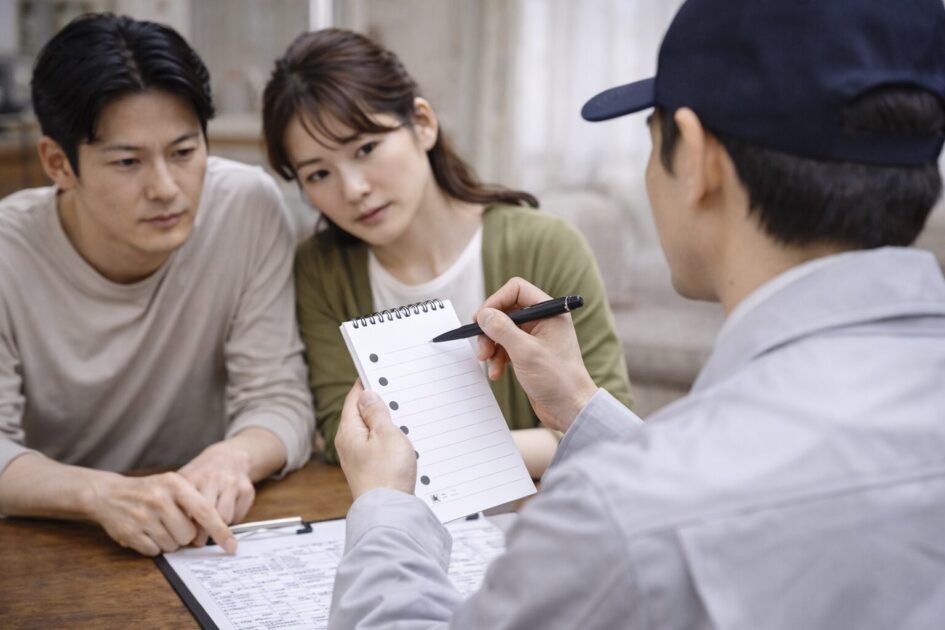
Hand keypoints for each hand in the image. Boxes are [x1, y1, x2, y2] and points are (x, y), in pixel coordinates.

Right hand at [88, 471, 236, 555]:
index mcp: (175, 484)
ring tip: (158, 526)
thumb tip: (218, 528)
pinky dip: (153, 546)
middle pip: (188, 534)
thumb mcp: (173, 485)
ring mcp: (143, 516)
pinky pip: (154, 551)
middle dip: (184, 535)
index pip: (205, 511)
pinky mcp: (129, 532)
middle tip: (173, 525)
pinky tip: (146, 532)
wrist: (109, 494)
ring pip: (172, 545)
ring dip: (168, 542)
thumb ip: (195, 502)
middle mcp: (159, 499)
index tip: (231, 545)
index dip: (220, 531)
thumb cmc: (150, 491)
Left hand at [178, 441, 255, 545]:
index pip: (186, 509)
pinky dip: (232, 522)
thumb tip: (173, 533)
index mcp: (192, 478)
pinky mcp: (247, 489)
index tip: (182, 538)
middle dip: (202, 534)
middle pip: (207, 515)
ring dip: (218, 528)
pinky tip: (226, 515)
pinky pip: (238, 516)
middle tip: (198, 541)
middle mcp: (212, 478)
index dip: (184, 527)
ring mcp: (231, 483)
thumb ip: (177, 503)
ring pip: (224, 518)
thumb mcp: (183, 482)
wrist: (229, 457)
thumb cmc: (202, 475)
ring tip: (211, 527)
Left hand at [335, 381, 416, 499]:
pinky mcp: (370, 470)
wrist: (390, 512)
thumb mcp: (386, 434)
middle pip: (362, 414)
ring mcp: (358, 458)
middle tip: (396, 392)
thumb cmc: (387, 475)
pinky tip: (402, 442)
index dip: (366, 383)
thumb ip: (377, 412)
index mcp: (348, 431)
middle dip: (378, 403)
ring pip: (372, 431)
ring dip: (386, 423)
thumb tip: (367, 395)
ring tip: (403, 416)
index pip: (354, 398)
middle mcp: (349, 444)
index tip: (377, 371)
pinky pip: (378, 446)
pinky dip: (389, 440)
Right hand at [476, 277, 597, 431]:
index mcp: (550, 312)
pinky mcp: (529, 354)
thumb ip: (502, 329)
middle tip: (481, 347)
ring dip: (491, 346)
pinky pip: (506, 347)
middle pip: (506, 311)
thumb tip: (483, 314)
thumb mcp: (525, 352)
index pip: (516, 290)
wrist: (571, 410)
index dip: (495, 301)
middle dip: (490, 329)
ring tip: (487, 362)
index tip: (481, 319)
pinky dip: (498, 358)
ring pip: (503, 330)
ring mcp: (536, 337)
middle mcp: (543, 320)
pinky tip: (496, 373)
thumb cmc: (557, 379)